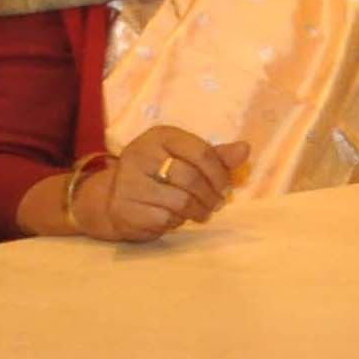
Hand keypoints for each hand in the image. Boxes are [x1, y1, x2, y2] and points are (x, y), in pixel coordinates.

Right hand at [80, 125, 249, 242]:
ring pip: (180, 201)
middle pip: (191, 178)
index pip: (202, 152)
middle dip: (211, 195)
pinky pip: (163, 219)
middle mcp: (140, 155)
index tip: (226, 187)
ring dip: (199, 210)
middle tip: (218, 204)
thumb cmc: (158, 174)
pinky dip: (177, 221)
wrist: (112, 198)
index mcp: (160, 136)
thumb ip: (216, 156)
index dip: (220, 173)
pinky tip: (178, 218)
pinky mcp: (124, 208)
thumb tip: (245, 149)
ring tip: (203, 213)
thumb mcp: (186, 157)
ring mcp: (128, 182)